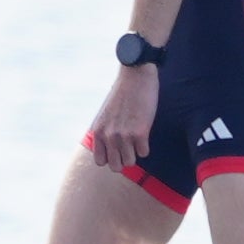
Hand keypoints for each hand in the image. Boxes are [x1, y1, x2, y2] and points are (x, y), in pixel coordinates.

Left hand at [86, 59, 159, 177]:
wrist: (134, 76)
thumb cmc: (121, 95)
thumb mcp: (105, 115)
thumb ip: (104, 132)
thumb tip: (109, 148)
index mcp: (97, 132)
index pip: (100, 162)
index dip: (111, 158)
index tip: (118, 150)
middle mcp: (108, 136)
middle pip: (116, 166)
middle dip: (124, 160)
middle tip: (130, 147)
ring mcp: (124, 136)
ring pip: (130, 162)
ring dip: (136, 154)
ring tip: (138, 140)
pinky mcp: (140, 132)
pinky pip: (144, 153)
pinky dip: (146, 146)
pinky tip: (145, 133)